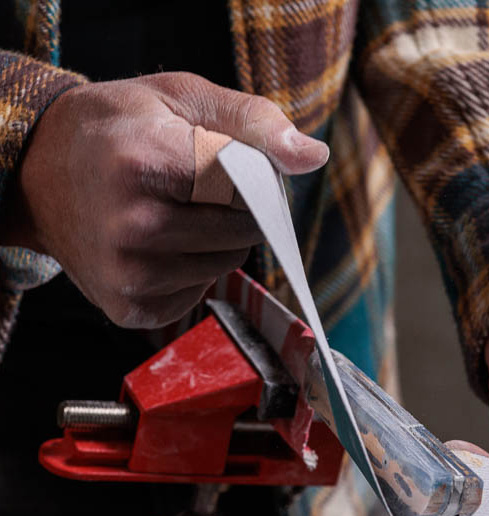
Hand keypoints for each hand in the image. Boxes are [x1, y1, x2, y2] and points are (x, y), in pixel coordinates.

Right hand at [6, 72, 328, 327]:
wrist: (39, 173)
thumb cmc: (116, 130)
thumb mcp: (181, 98)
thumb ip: (254, 122)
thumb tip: (314, 157)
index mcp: (143, 163)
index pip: (243, 186)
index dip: (251, 176)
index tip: (237, 165)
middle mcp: (133, 228)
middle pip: (241, 231)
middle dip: (240, 209)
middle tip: (203, 187)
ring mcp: (130, 276)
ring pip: (225, 265)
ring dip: (218, 241)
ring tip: (178, 212)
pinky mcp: (132, 308)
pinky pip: (200, 291)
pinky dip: (194, 269)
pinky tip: (163, 244)